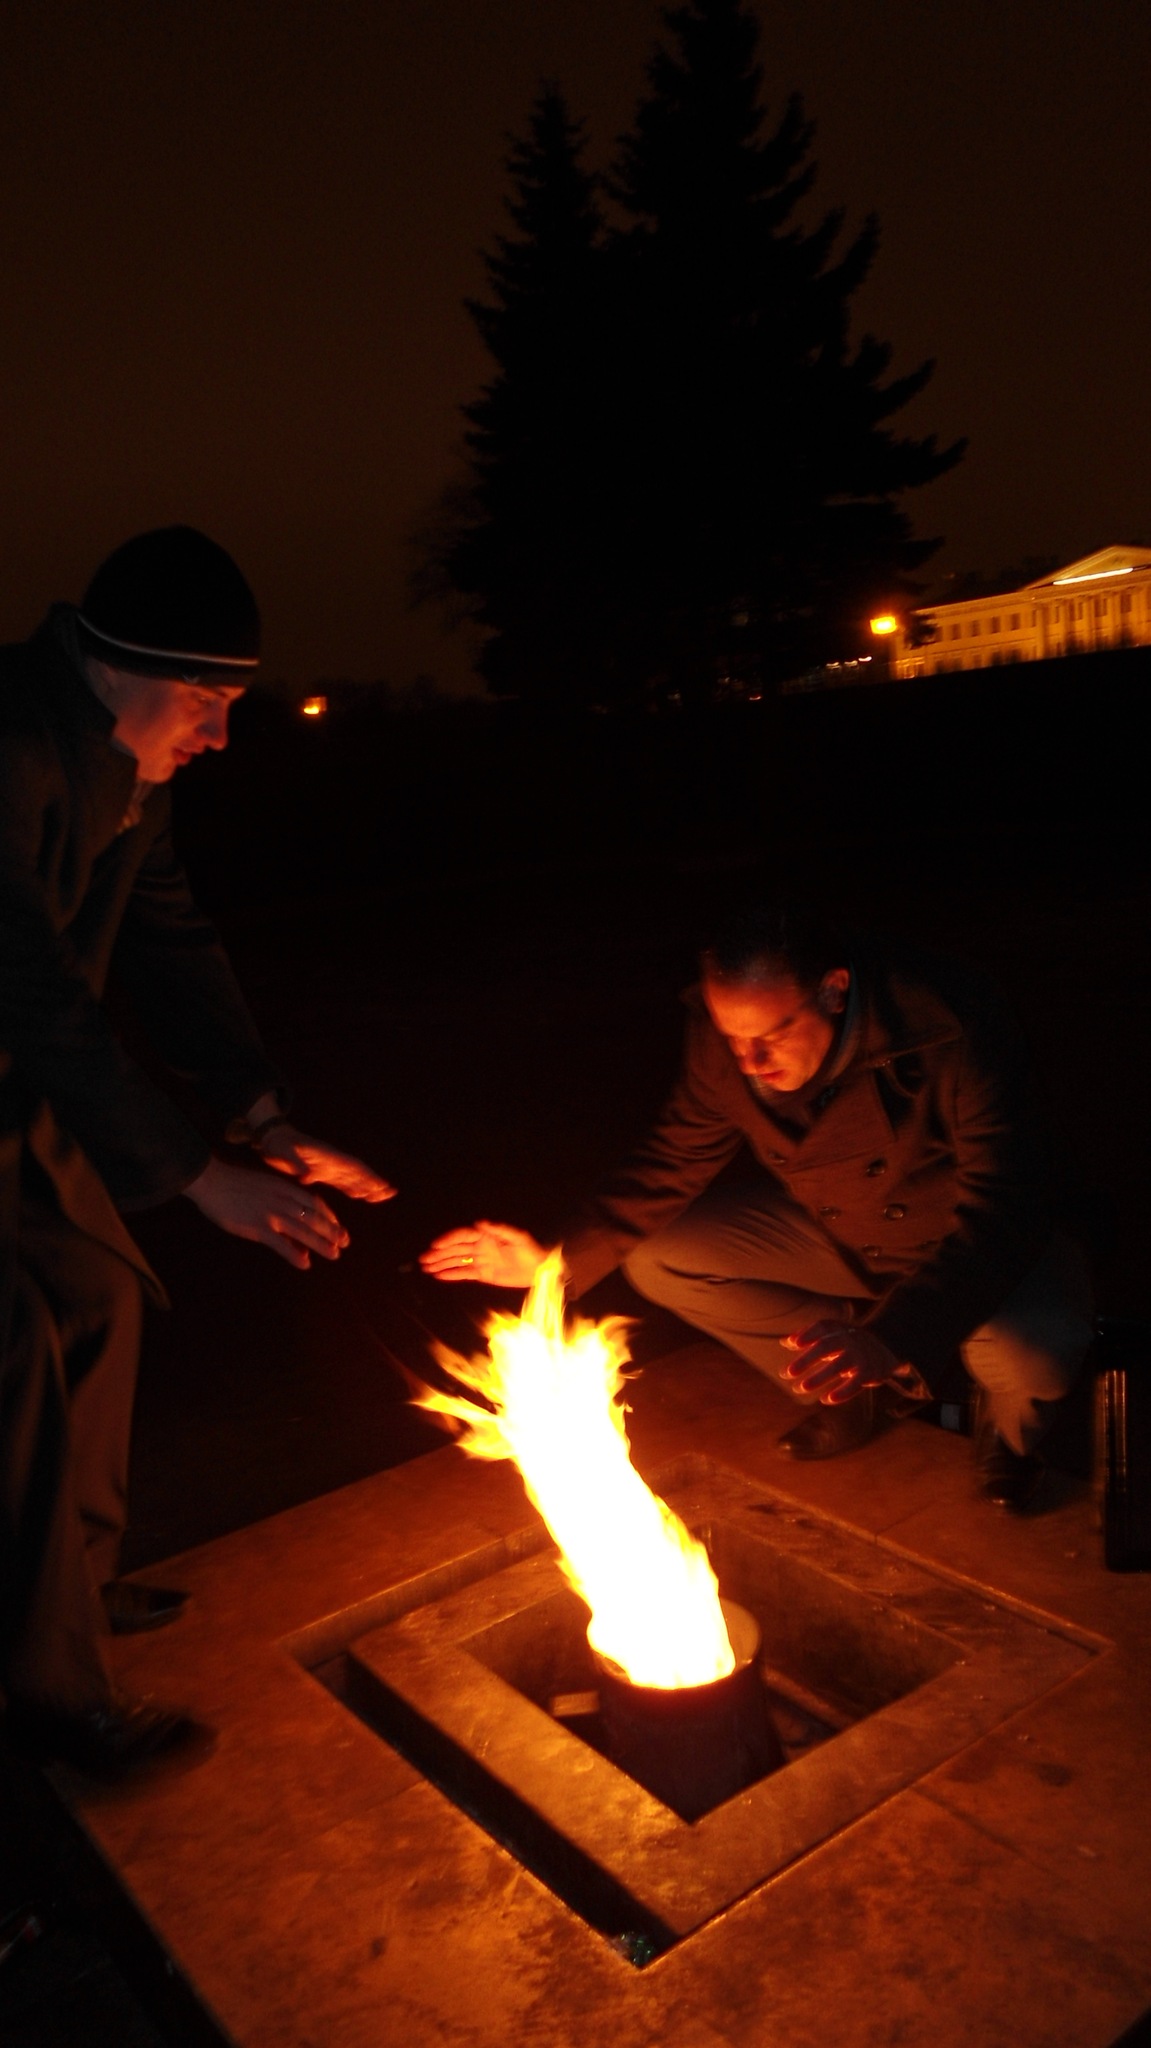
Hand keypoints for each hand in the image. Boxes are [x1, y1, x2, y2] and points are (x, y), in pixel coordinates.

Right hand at [184, 1158, 350, 1270]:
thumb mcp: (263, 1185)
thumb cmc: (234, 1183)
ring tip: (334, 1254)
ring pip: (303, 1230)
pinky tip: (304, 1264)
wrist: (212, 1180)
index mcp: (284, 1187)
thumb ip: (278, 1196)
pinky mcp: (257, 1227)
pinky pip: (280, 1243)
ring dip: (321, 1243)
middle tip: (345, 1242)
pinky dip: (294, 1254)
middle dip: (331, 1230)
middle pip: (314, 1216)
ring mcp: (271, 1213)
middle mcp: (282, 1200)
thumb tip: (288, 1211)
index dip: (328, 1215)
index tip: (337, 1226)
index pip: (314, 1202)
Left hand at [258, 1124, 395, 1203]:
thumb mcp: (284, 1152)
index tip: (381, 1185)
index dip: (367, 1176)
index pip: (351, 1167)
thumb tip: (307, 1176)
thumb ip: (297, 1163)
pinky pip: (341, 1181)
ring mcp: (327, 1166)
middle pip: (357, 1172)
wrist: (271, 1138)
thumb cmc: (277, 1143)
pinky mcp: (320, 1171)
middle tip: (391, 1193)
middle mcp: (331, 1161)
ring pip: (352, 1178)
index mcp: (326, 1156)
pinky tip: (360, 1195)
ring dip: (366, 1186)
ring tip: (382, 1196)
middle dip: (373, 1182)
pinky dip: (352, 1188)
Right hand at [419, 1220, 548, 1286]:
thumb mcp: (518, 1237)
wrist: (539, 1270)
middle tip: (423, 1259)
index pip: (463, 1236)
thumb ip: (499, 1229)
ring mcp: (481, 1261)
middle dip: (439, 1254)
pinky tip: (439, 1276)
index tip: (435, 1245)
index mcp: (486, 1236)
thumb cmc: (530, 1250)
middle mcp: (480, 1247)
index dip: (448, 1240)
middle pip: (455, 1249)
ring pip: (457, 1261)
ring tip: (426, 1268)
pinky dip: (451, 1274)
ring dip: (441, 1264)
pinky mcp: (483, 1274)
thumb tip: (480, 1223)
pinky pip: (464, 1274)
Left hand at [781, 1319, 903, 1404]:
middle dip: (807, 1359)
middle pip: (826, 1346)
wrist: (888, 1346)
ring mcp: (860, 1355)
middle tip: (788, 1373)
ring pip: (838, 1366)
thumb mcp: (833, 1334)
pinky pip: (855, 1383)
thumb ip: (810, 1336)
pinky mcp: (869, 1372)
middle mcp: (849, 1339)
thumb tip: (785, 1341)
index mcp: (839, 1328)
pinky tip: (827, 1399)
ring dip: (819, 1377)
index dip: (808, 1334)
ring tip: (802, 1388)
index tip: (793, 1344)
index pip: (822, 1327)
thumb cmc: (851, 1342)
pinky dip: (842, 1392)